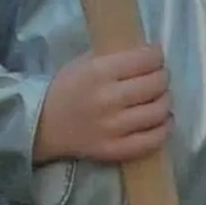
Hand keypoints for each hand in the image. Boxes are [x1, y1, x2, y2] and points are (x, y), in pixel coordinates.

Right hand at [33, 39, 173, 167]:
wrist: (40, 125)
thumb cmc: (65, 89)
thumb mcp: (84, 62)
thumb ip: (115, 57)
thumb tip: (149, 54)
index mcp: (99, 72)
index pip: (146, 59)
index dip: (156, 56)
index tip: (155, 57)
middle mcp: (109, 99)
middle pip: (156, 84)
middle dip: (163, 77)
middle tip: (158, 77)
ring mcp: (113, 128)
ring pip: (158, 111)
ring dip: (165, 101)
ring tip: (159, 98)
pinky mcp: (114, 149)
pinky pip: (152, 140)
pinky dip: (164, 128)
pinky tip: (162, 120)